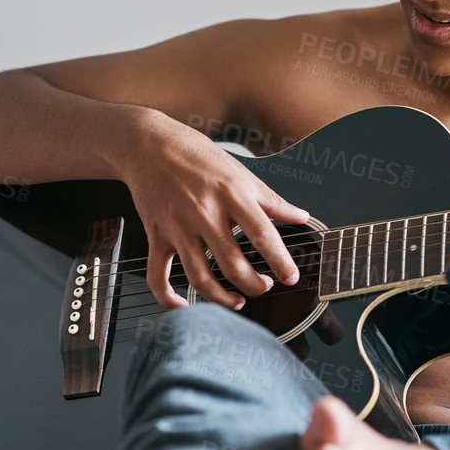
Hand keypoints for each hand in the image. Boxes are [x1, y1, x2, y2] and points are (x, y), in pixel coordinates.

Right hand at [121, 115, 310, 309]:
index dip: (281, 261)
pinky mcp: (156, 236)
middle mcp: (204, 213)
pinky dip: (168, 298)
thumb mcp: (240, 172)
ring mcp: (178, 227)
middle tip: (264, 286)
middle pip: (233, 265)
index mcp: (231, 194)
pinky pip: (157, 276)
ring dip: (222, 298)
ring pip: (200, 278)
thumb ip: (271, 199)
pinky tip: (183, 306)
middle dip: (254, 285)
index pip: (262, 234)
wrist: (148, 144)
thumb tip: (301, 217)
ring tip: (237, 300)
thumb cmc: (196, 155)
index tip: (291, 277)